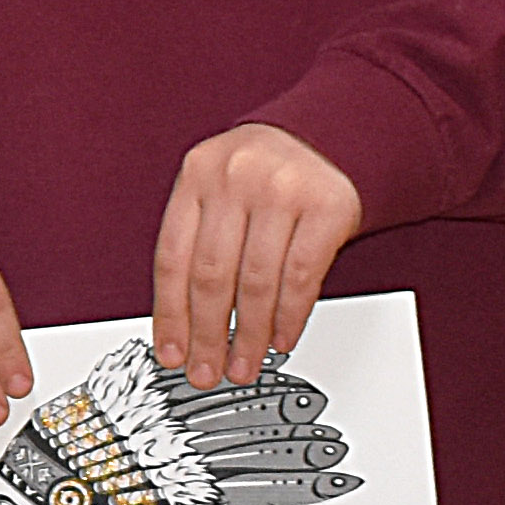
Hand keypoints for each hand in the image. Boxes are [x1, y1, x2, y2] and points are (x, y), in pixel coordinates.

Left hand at [150, 125, 362, 384]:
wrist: (335, 134)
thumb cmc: (270, 171)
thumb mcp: (220, 186)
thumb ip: (200, 237)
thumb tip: (183, 320)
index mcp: (197, 175)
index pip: (173, 258)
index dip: (169, 315)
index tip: (171, 352)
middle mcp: (235, 178)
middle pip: (211, 275)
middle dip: (207, 335)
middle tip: (206, 371)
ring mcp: (282, 190)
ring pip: (256, 282)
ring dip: (249, 336)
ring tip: (244, 365)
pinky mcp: (326, 205)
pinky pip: (301, 275)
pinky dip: (289, 316)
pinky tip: (281, 339)